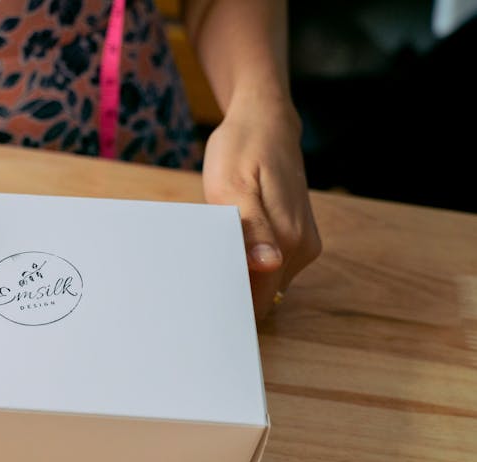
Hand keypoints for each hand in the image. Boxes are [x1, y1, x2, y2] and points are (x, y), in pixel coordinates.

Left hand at [201, 95, 321, 318]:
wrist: (265, 121)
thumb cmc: (242, 149)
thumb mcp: (233, 186)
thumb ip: (251, 229)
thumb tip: (268, 265)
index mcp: (287, 240)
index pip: (258, 300)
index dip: (228, 306)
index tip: (198, 306)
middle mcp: (301, 248)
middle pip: (263, 295)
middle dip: (231, 294)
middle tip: (193, 285)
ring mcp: (303, 244)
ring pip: (267, 282)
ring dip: (239, 278)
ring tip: (207, 262)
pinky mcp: (298, 237)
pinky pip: (271, 265)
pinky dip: (248, 264)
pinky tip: (226, 249)